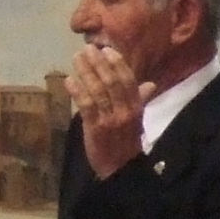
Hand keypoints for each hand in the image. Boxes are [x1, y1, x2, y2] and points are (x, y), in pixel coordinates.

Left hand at [68, 41, 143, 178]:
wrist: (121, 169)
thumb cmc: (127, 142)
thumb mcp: (138, 120)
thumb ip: (141, 100)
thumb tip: (150, 84)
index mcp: (136, 108)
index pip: (128, 81)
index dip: (117, 64)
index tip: (106, 50)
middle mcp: (124, 111)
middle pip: (111, 82)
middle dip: (99, 63)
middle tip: (87, 49)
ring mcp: (109, 120)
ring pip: (97, 91)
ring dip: (86, 72)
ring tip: (77, 58)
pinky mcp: (95, 128)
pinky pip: (86, 106)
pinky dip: (77, 91)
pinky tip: (69, 80)